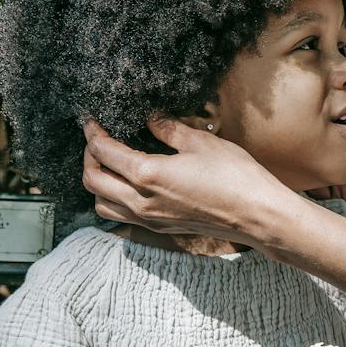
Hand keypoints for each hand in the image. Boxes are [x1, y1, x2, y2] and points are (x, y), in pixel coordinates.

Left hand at [82, 119, 298, 245]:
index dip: (93, 133)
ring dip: (97, 183)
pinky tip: (128, 185)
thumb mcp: (201, 142)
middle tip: (97, 140)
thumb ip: (168, 129)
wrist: (257, 215)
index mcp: (147, 175)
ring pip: (101, 204)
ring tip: (109, 164)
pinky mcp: (159, 227)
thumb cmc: (234, 176)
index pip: (104, 152)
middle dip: (89, 157)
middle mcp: (140, 201)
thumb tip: (150, 119)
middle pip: (93, 180)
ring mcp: (149, 219)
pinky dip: (112, 199)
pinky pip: (120, 216)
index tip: (91, 121)